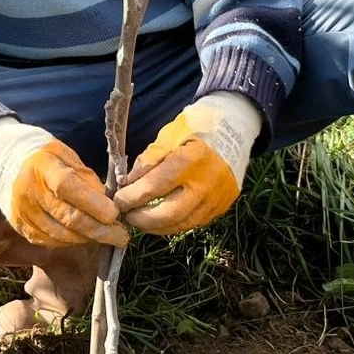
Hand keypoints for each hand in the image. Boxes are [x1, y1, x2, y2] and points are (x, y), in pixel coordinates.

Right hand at [0, 118, 127, 247]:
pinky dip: (70, 241)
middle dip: (99, 231)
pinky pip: (49, 241)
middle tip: (121, 237)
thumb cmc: (44, 156)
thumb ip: (86, 178)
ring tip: (106, 236)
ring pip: (60, 235)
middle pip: (68, 218)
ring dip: (87, 238)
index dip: (94, 204)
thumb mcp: (66, 155)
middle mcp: (29, 191)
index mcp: (43, 167)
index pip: (69, 188)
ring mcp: (22, 211)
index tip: (115, 214)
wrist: (5, 159)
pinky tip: (83, 236)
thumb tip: (106, 203)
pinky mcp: (20, 226)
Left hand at [114, 92, 261, 234]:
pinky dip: (174, 223)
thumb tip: (129, 183)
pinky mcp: (223, 206)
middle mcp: (206, 184)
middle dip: (142, 219)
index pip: (154, 187)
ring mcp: (217, 198)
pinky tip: (161, 218)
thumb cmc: (198, 127)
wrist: (236, 127)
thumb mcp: (170, 133)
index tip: (118, 201)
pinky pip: (194, 222)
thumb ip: (149, 158)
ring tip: (140, 219)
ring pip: (182, 224)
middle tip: (127, 215)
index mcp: (191, 160)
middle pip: (169, 214)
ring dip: (156, 226)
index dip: (132, 197)